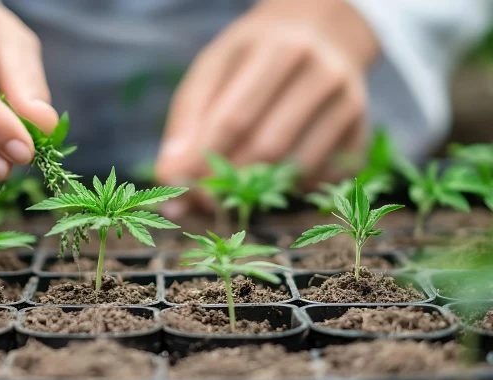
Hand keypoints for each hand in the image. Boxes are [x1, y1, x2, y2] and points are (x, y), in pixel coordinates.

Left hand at [156, 0, 378, 215]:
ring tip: (230, 187)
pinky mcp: (361, 132)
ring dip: (256, 190)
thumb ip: (186, 123)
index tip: (179, 187)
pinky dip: (288, 189)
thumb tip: (167, 178)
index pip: (235, 119)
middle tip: (200, 197)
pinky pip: (320, 179)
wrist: (318, 32)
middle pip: (268, 148)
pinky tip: (271, 176)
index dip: (204, 160)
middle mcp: (323, 74)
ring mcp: (349, 104)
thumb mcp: (211, 71)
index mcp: (279, 50)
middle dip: (227, 181)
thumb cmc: (251, 57)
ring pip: (296, 169)